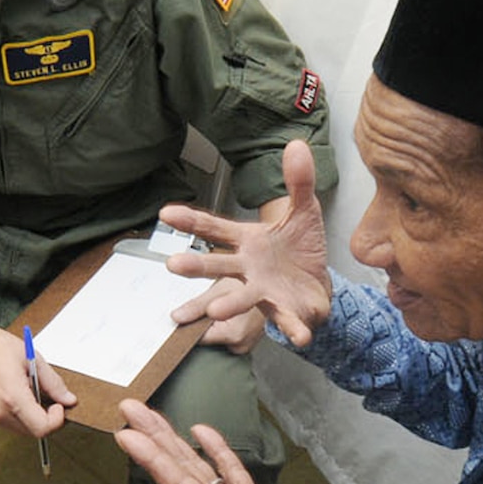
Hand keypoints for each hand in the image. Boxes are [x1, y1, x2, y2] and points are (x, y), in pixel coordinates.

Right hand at [0, 319, 75, 438]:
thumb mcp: (32, 359)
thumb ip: (53, 383)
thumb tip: (67, 399)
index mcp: (12, 398)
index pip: (42, 428)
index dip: (56, 420)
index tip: (59, 406)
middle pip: (34, 432)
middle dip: (46, 418)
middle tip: (49, 400)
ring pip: (23, 429)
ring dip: (33, 417)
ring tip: (30, 393)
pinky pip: (10, 423)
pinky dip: (20, 414)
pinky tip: (18, 395)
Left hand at [113, 399, 351, 483]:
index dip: (155, 463)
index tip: (126, 436)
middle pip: (182, 471)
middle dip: (154, 440)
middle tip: (126, 406)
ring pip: (201, 469)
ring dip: (175, 442)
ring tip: (149, 412)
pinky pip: (233, 475)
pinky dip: (218, 452)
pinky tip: (201, 430)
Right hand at [159, 139, 332, 346]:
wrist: (316, 283)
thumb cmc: (299, 248)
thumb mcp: (303, 210)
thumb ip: (298, 181)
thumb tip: (296, 145)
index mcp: (248, 242)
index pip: (215, 228)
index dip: (191, 220)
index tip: (166, 213)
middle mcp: (248, 268)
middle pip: (219, 265)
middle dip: (197, 265)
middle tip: (173, 264)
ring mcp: (264, 291)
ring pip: (243, 297)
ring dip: (230, 303)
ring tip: (217, 310)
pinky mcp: (286, 311)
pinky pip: (289, 322)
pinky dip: (293, 330)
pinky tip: (299, 337)